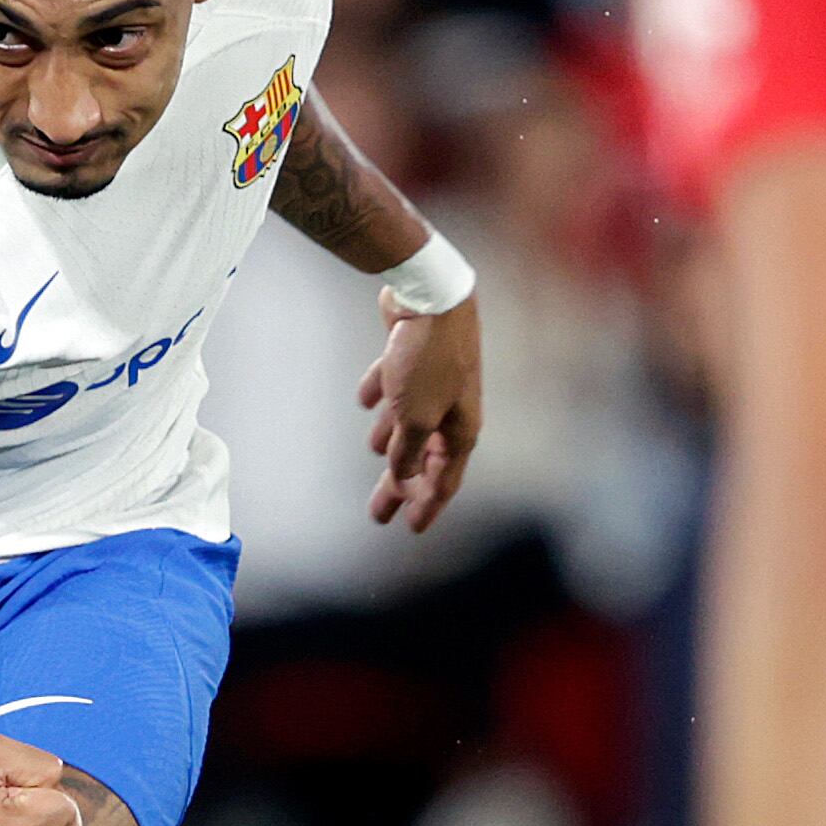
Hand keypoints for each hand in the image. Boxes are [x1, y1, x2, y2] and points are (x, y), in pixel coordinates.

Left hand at [361, 290, 481, 532]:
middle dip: (400, 486)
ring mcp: (434, 383)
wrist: (431, 296)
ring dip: (393, 440)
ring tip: (375, 451)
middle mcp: (451, 409)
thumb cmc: (428, 360)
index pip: (444, 480)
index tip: (411, 529)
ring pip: (409, 421)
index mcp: (459, 430)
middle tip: (379, 513)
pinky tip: (366, 401)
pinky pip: (395, 386)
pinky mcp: (414, 357)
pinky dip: (381, 396)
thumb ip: (406, 452)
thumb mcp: (414, 417)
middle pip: (422, 458)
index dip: (427, 506)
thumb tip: (400, 477)